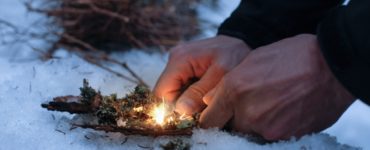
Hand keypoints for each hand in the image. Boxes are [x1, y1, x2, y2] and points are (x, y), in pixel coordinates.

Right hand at [154, 35, 250, 113]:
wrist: (242, 41)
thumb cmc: (235, 55)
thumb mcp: (221, 75)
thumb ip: (199, 92)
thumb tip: (181, 110)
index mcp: (179, 59)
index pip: (161, 92)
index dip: (172, 108)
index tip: (191, 116)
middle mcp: (174, 59)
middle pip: (166, 93)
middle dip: (181, 105)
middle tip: (202, 108)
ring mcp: (178, 62)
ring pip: (173, 91)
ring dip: (187, 100)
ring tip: (206, 99)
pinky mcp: (184, 66)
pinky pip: (181, 85)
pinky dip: (191, 94)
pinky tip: (205, 93)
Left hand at [200, 34, 354, 139]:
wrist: (332, 67)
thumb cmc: (293, 56)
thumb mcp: (253, 59)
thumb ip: (227, 84)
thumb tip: (210, 101)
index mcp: (234, 90)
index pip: (208, 121)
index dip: (212, 118)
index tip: (216, 116)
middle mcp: (247, 113)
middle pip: (230, 128)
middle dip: (235, 119)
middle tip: (252, 104)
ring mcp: (267, 128)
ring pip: (250, 132)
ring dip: (256, 123)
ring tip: (272, 104)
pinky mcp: (286, 137)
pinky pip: (270, 136)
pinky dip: (273, 126)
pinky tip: (284, 110)